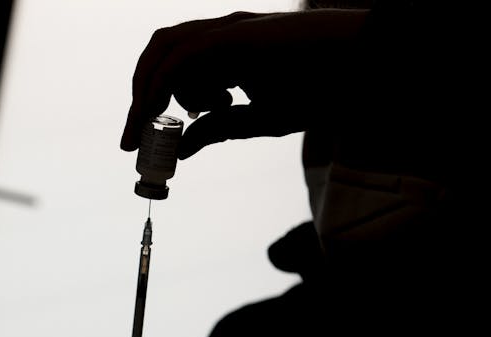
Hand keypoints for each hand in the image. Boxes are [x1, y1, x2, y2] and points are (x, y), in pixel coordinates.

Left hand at [120, 9, 368, 158]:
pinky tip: (157, 114)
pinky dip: (162, 84)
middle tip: (134, 137)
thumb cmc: (317, 91)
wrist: (357, 71)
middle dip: (139, 94)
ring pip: (164, 49)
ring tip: (149, 126)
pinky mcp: (234, 35)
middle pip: (158, 53)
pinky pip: (182, 56)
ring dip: (147, 89)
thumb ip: (218, 130)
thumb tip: (180, 150)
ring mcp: (225, 31)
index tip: (140, 139)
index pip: (172, 69)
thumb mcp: (257, 120)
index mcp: (225, 54)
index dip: (149, 101)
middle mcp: (219, 36)